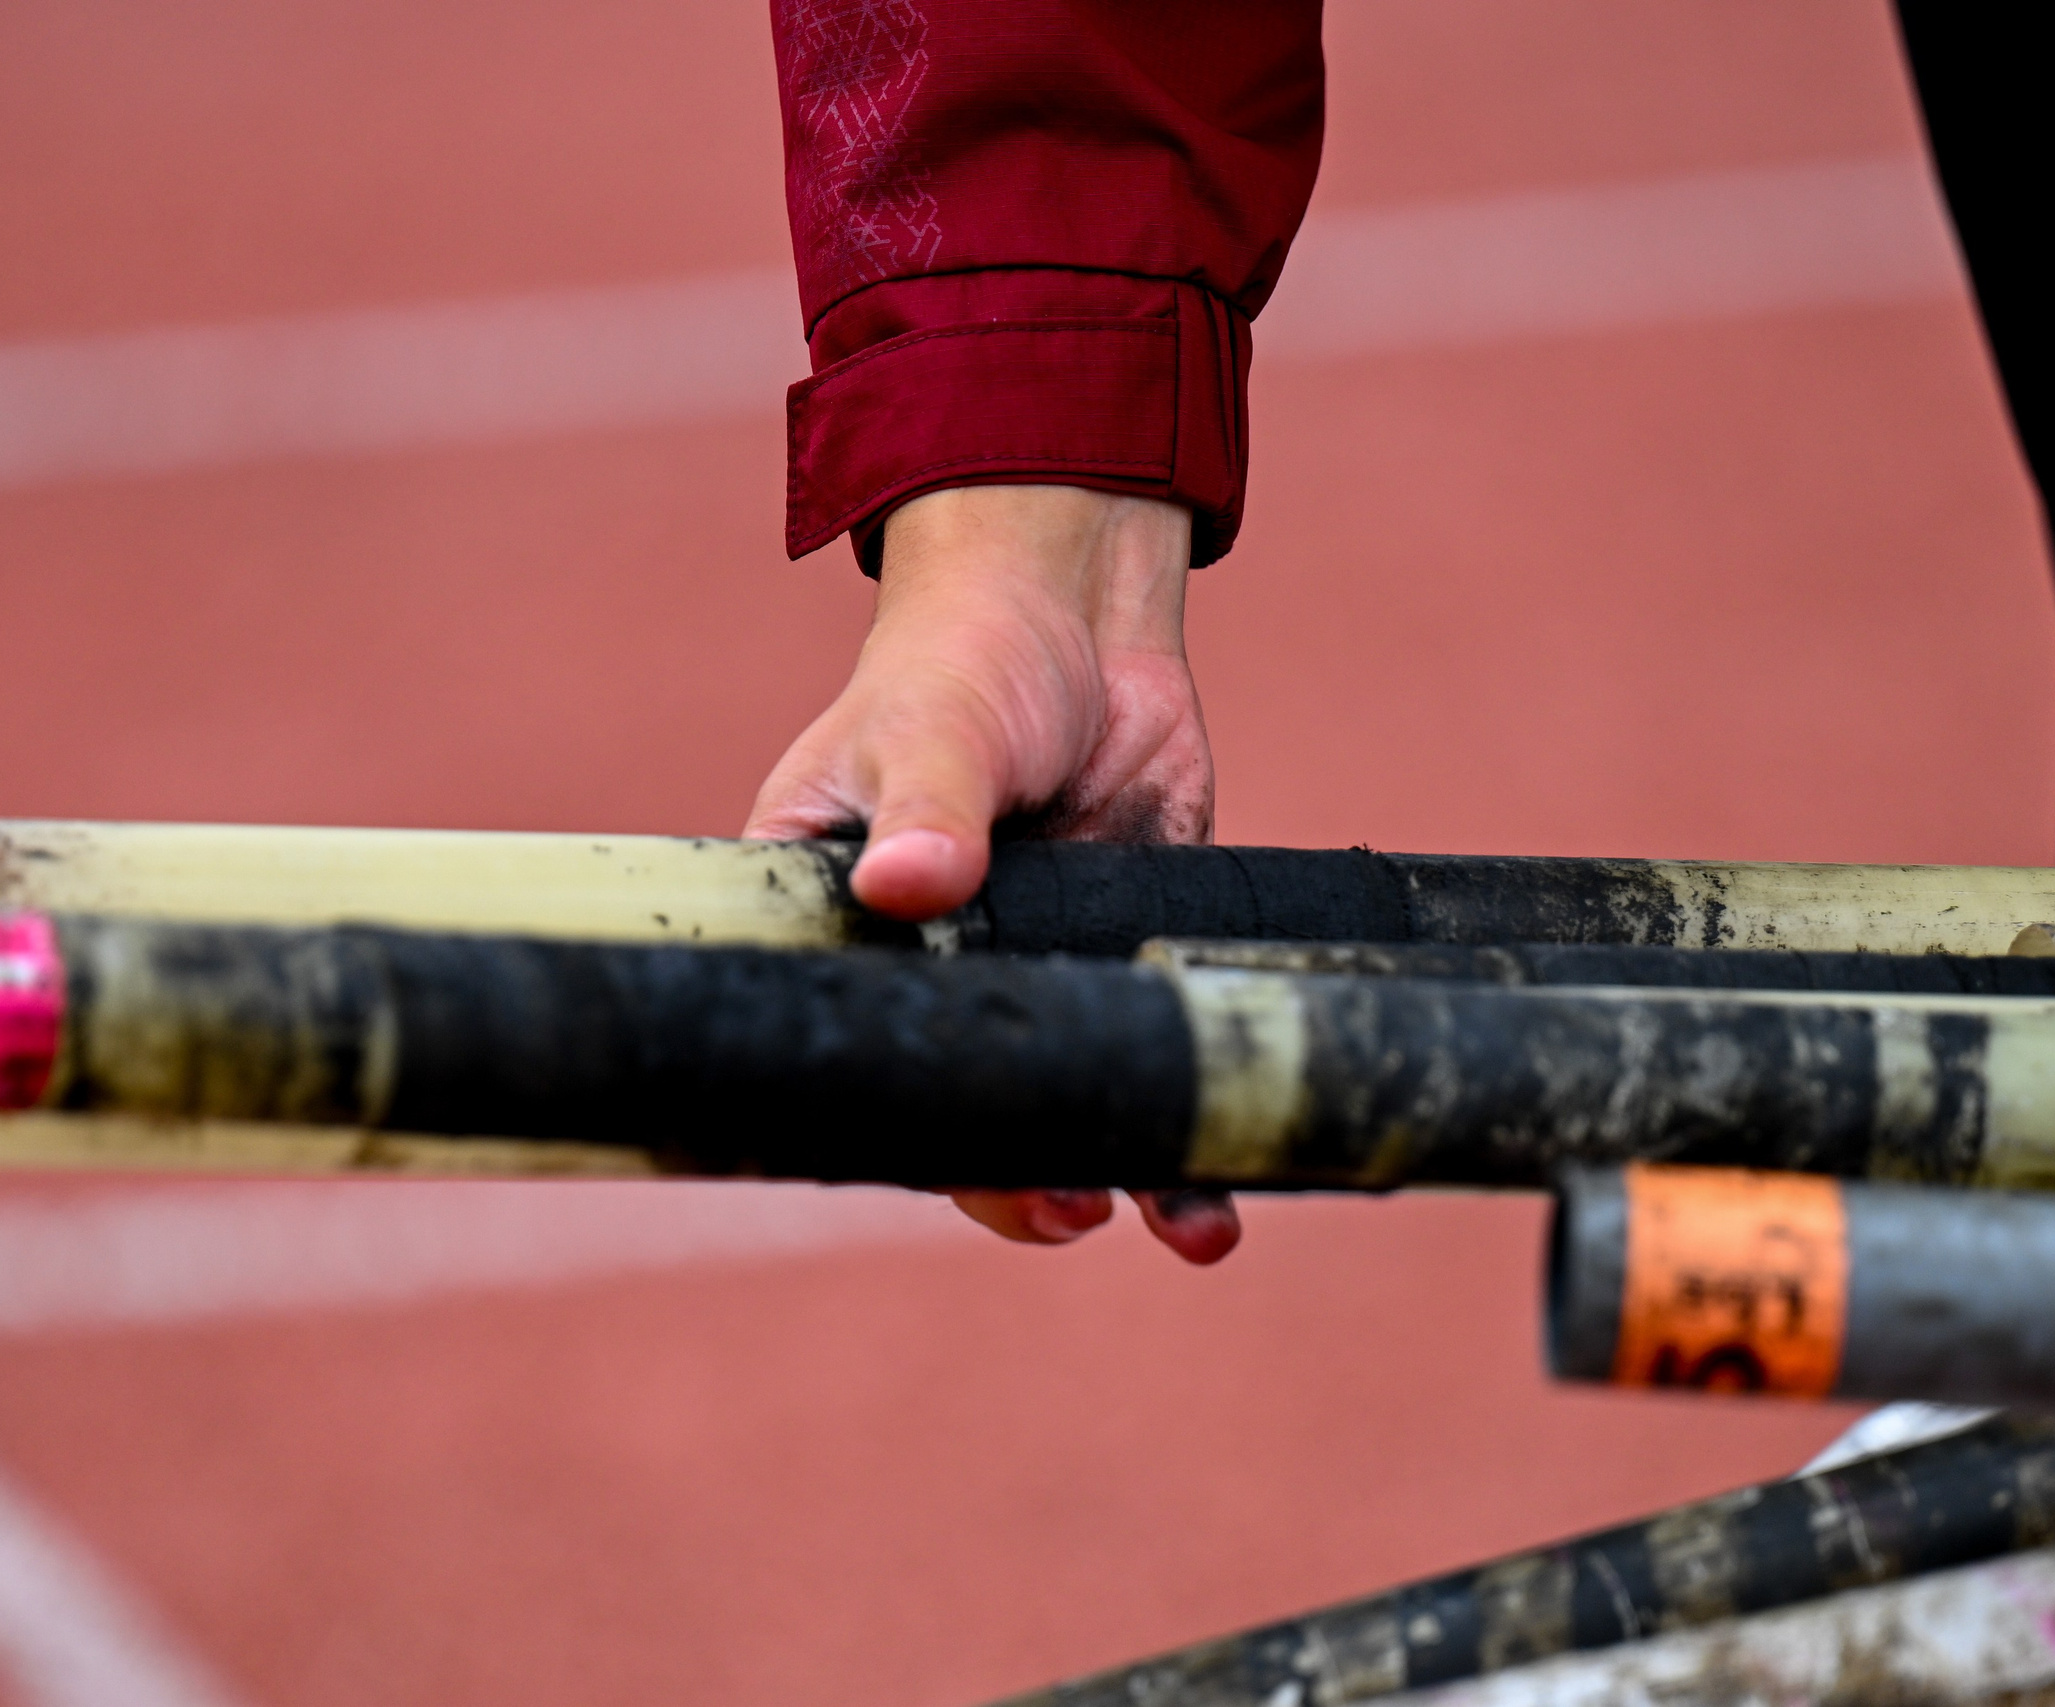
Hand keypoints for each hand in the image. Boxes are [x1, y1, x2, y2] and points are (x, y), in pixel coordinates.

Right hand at [744, 484, 1240, 1263]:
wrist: (1083, 607)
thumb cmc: (966, 656)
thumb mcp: (934, 725)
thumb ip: (927, 805)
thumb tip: (910, 883)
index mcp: (838, 930)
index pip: (856, 1054)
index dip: (900, 1124)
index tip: (951, 1165)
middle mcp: (930, 975)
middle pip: (962, 1107)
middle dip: (1014, 1177)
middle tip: (1068, 1205)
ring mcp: (1035, 974)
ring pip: (1063, 1106)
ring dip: (1114, 1174)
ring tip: (1176, 1223)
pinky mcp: (1125, 959)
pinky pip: (1148, 1064)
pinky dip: (1185, 1130)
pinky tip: (1216, 1201)